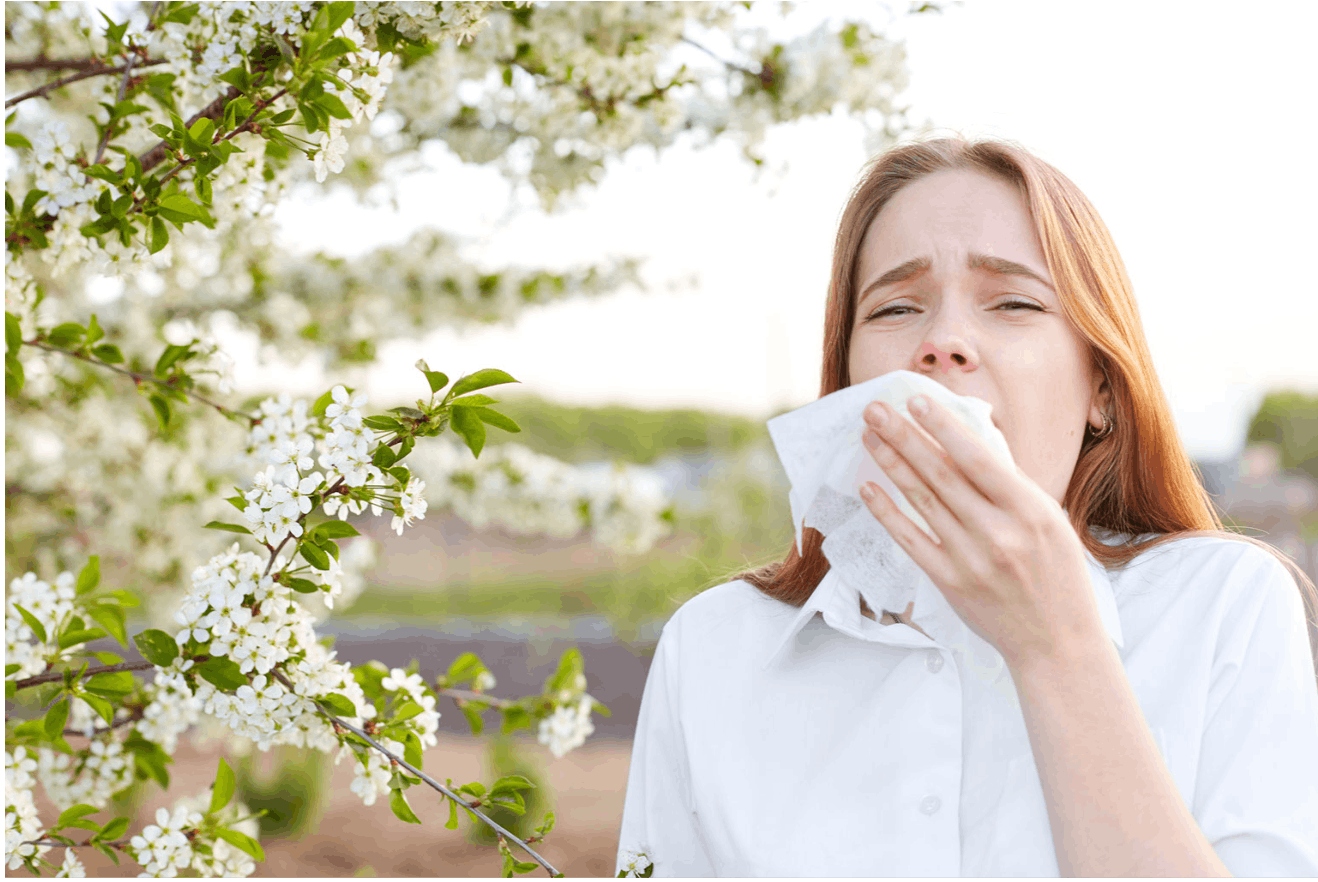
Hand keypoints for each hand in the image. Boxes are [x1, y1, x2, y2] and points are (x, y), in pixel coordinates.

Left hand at [858, 395, 1103, 669]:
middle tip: (875, 409)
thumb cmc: (1058, 576)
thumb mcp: (1050, 521)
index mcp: (1030, 511)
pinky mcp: (950, 582)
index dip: (944, 427)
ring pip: (921, 501)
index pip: (978, 458)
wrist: (1058, 643)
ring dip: (891, 464)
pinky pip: (910, 540)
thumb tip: (967, 443)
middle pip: (941, 474)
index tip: (917, 401)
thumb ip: (1010, 487)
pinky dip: (888, 512)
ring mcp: (971, 559)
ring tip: (869, 436)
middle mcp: (999, 533)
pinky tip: (869, 488)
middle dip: (904, 436)